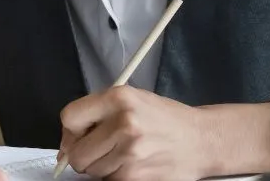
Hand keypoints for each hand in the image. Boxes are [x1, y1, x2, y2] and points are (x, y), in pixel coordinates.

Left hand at [57, 86, 213, 180]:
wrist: (201, 140)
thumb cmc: (166, 119)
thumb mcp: (132, 99)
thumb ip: (99, 112)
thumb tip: (68, 141)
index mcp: (119, 97)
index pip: (69, 117)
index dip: (71, 131)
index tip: (79, 136)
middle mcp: (124, 123)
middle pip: (77, 153)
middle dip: (84, 154)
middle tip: (103, 148)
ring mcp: (130, 152)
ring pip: (92, 171)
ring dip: (103, 166)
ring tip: (125, 154)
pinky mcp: (135, 176)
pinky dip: (116, 176)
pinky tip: (134, 164)